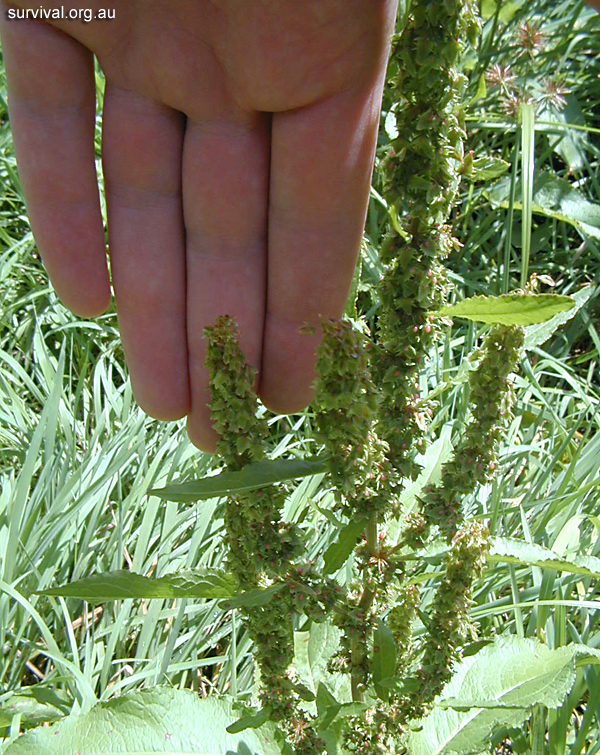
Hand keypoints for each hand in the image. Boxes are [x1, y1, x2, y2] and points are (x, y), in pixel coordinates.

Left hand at [0, 0, 397, 449]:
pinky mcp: (45, 6)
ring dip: (146, 302)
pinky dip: (59, 205)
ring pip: (137, 193)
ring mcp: (134, 40)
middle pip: (221, 226)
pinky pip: (45, 113)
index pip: (312, 216)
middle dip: (219, 334)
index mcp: (313, 59)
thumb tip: (338, 208)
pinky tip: (82, 301)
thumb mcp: (342, 9)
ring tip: (160, 400)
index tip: (292, 400)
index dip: (304, 315)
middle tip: (218, 429)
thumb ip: (342, 109)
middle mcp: (225, 64)